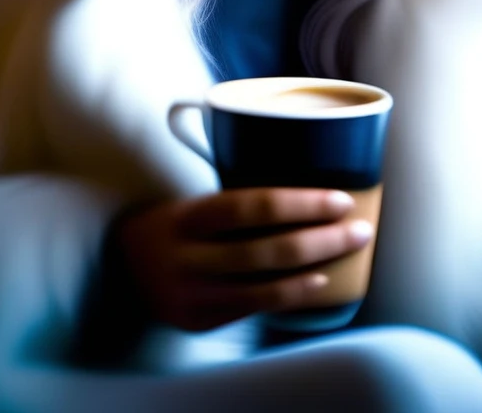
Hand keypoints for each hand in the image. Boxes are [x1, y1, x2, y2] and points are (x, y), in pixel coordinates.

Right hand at [111, 188, 373, 332]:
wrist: (120, 270)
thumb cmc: (174, 225)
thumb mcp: (190, 202)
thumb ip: (233, 194)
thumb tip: (301, 162)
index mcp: (186, 215)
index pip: (249, 206)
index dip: (299, 203)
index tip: (340, 198)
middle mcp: (187, 257)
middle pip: (265, 249)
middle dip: (321, 238)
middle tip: (360, 227)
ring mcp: (193, 293)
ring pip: (266, 283)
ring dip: (317, 267)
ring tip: (351, 250)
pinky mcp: (201, 319)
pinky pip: (256, 306)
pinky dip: (292, 295)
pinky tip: (319, 283)